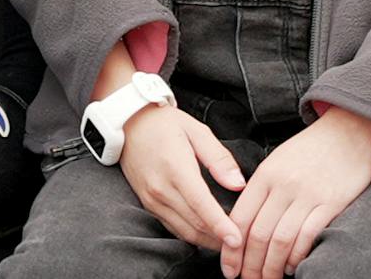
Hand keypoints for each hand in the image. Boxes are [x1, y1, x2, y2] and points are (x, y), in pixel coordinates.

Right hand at [119, 100, 245, 252]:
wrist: (128, 124)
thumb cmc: (165, 124)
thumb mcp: (197, 130)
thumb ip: (218, 158)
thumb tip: (238, 184)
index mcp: (176, 169)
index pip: (201, 205)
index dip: (221, 226)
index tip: (237, 240)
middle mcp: (161, 189)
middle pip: (195, 224)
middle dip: (219, 239)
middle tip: (241, 245)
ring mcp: (152, 200)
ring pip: (184, 231)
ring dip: (207, 241)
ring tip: (228, 244)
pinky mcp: (148, 205)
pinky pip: (173, 227)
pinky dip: (192, 235)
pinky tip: (207, 235)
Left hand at [222, 106, 370, 278]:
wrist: (350, 129)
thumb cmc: (312, 149)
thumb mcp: (278, 161)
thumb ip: (261, 190)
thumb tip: (242, 226)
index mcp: (266, 174)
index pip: (240, 219)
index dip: (231, 250)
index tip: (229, 269)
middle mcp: (283, 185)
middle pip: (258, 235)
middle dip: (250, 266)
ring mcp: (307, 194)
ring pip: (280, 241)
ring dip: (272, 268)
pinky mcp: (331, 202)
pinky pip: (307, 236)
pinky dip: (297, 257)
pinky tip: (293, 266)